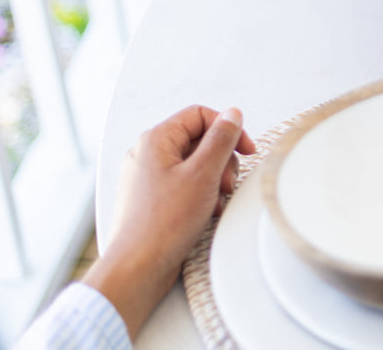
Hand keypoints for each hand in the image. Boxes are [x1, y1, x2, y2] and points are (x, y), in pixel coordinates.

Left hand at [84, 105, 256, 338]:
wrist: (137, 268)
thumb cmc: (162, 224)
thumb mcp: (203, 174)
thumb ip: (221, 140)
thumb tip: (232, 114)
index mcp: (155, 140)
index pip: (199, 115)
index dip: (227, 129)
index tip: (245, 149)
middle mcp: (148, 154)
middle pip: (199, 140)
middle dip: (221, 160)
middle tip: (226, 183)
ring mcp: (148, 177)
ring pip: (194, 164)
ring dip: (213, 180)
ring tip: (215, 201)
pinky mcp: (153, 198)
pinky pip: (185, 184)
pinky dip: (201, 194)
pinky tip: (205, 212)